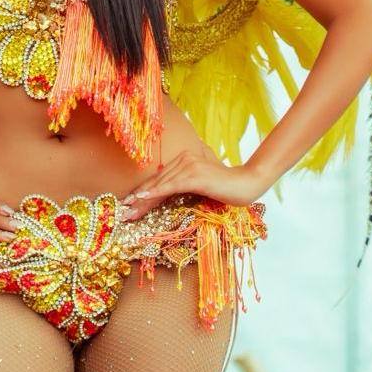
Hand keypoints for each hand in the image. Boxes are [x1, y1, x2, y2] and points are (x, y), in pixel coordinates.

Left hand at [120, 146, 272, 221]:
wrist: (247, 184)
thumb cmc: (227, 187)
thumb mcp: (202, 184)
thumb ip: (187, 183)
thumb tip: (170, 192)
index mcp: (185, 159)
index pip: (160, 179)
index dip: (143, 192)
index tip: (129, 205)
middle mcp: (185, 158)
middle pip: (157, 182)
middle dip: (138, 199)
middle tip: (123, 213)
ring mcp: (189, 165)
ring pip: (160, 185)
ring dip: (142, 200)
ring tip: (129, 211)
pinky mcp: (195, 175)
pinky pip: (171, 186)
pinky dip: (155, 192)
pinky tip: (142, 198)